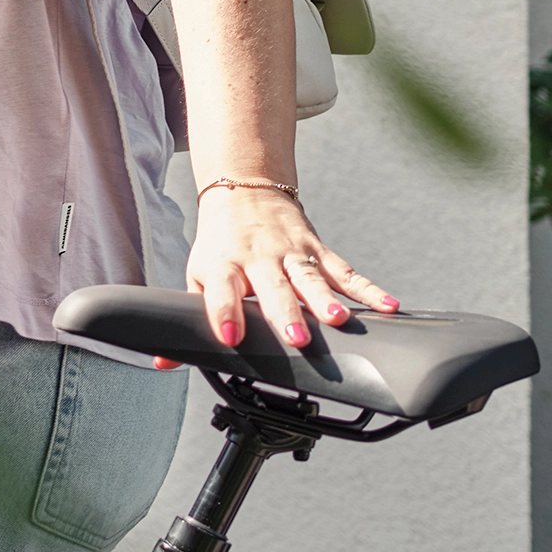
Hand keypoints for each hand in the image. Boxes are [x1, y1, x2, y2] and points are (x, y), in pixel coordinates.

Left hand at [187, 181, 396, 352]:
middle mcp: (259, 259)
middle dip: (285, 313)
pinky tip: (388, 305)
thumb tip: (163, 361)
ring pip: (311, 278)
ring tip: (339, 321)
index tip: (229, 337)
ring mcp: (291, 253)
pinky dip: (368, 288)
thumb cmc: (220, 244)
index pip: (221, 292)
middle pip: (273, 288)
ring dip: (325, 300)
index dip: (224, 314)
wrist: (244, 190)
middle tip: (296, 338)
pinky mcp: (316, 250)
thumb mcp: (196, 275)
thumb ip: (186, 317)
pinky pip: (345, 271)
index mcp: (224, 266)